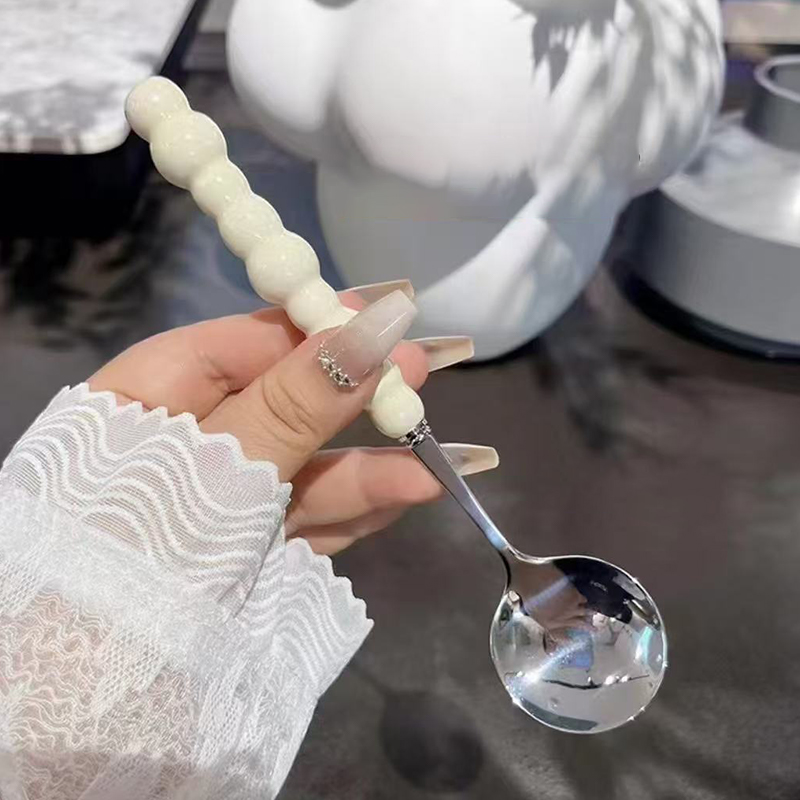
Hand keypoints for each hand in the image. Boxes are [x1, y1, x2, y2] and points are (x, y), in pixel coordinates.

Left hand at [90, 290, 442, 554]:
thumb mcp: (223, 467)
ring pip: (309, 466)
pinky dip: (363, 507)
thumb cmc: (146, 551)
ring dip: (373, 461)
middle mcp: (190, 447)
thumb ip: (300, 400)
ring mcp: (227, 503)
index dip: (312, 329)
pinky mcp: (256, 551)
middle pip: (285, 402)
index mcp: (147, 402)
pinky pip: (314, 518)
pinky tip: (413, 490)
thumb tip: (376, 321)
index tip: (378, 316)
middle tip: (421, 368)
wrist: (98, 704)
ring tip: (439, 453)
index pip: (238, 345)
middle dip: (355, 391)